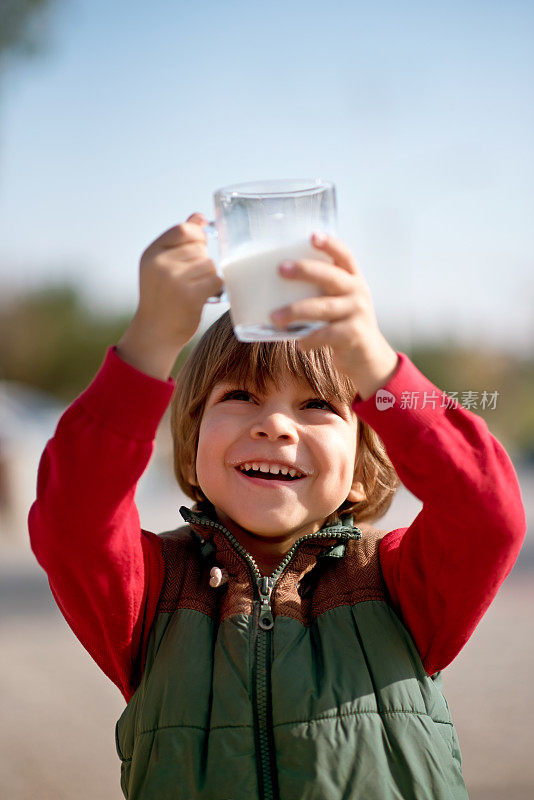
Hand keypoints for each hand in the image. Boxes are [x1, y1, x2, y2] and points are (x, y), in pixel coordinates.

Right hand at [117, 213, 222, 378]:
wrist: (155, 333)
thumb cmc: (162, 298)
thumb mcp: (161, 266)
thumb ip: (179, 241)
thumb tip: (199, 216)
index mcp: (152, 253)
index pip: (183, 230)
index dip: (197, 236)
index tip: (199, 247)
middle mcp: (161, 264)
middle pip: (199, 248)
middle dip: (203, 261)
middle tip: (194, 278)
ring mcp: (175, 280)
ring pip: (210, 264)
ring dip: (210, 276)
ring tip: (198, 289)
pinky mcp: (190, 296)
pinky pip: (216, 280)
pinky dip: (216, 288)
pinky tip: (207, 297)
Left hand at [270, 232, 398, 398]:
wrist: (367, 357)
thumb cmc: (341, 325)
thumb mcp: (338, 302)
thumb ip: (319, 292)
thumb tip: (271, 287)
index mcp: (352, 279)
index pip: (344, 255)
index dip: (329, 244)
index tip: (312, 236)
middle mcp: (357, 292)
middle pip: (331, 276)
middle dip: (305, 271)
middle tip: (281, 269)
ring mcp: (357, 313)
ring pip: (323, 307)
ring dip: (296, 311)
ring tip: (275, 318)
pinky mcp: (354, 334)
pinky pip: (326, 334)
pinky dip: (308, 339)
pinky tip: (298, 343)